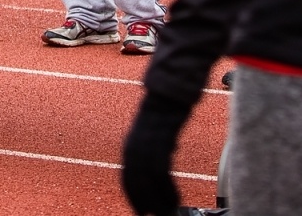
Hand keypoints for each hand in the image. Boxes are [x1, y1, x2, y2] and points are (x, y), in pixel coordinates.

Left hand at [120, 97, 188, 215]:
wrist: (167, 97)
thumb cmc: (161, 117)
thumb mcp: (149, 137)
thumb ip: (149, 154)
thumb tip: (156, 173)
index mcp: (128, 148)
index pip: (126, 179)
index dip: (133, 198)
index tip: (140, 211)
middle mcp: (133, 148)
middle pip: (136, 183)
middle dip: (145, 202)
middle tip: (154, 215)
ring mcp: (146, 146)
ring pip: (149, 182)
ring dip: (159, 200)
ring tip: (168, 211)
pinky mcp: (160, 144)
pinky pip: (162, 173)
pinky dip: (168, 190)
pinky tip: (176, 199)